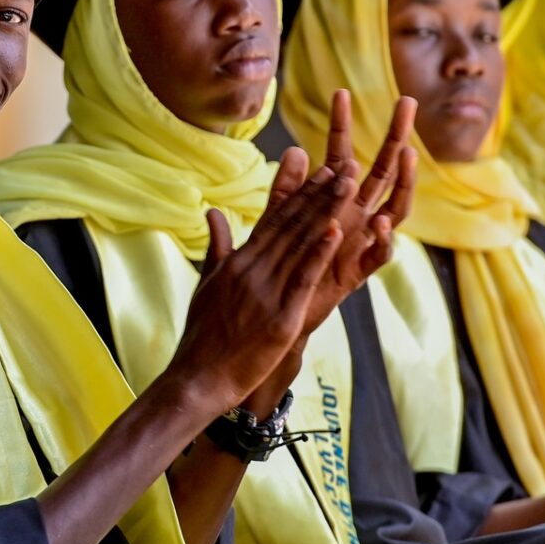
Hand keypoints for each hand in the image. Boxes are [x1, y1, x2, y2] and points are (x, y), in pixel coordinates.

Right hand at [169, 150, 350, 418]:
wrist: (197, 378)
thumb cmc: (202, 337)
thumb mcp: (206, 284)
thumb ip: (217, 247)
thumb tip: (212, 212)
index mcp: (238, 262)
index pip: (273, 220)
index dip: (300, 194)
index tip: (320, 170)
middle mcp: (252, 271)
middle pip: (291, 226)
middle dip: (320, 194)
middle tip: (344, 165)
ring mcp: (266, 294)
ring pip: (301, 246)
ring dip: (327, 212)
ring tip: (347, 185)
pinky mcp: (279, 318)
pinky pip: (302, 280)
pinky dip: (319, 255)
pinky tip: (335, 232)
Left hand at [293, 91, 417, 344]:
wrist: (276, 316)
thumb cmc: (280, 268)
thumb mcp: (279, 222)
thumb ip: (286, 190)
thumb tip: (294, 150)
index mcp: (333, 201)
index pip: (342, 154)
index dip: (341, 126)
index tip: (340, 92)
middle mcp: (354, 217)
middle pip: (381, 171)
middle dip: (395, 137)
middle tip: (407, 102)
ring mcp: (359, 243)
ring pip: (393, 207)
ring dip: (402, 182)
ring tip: (408, 155)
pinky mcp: (357, 274)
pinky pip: (379, 256)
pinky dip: (384, 240)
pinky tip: (383, 223)